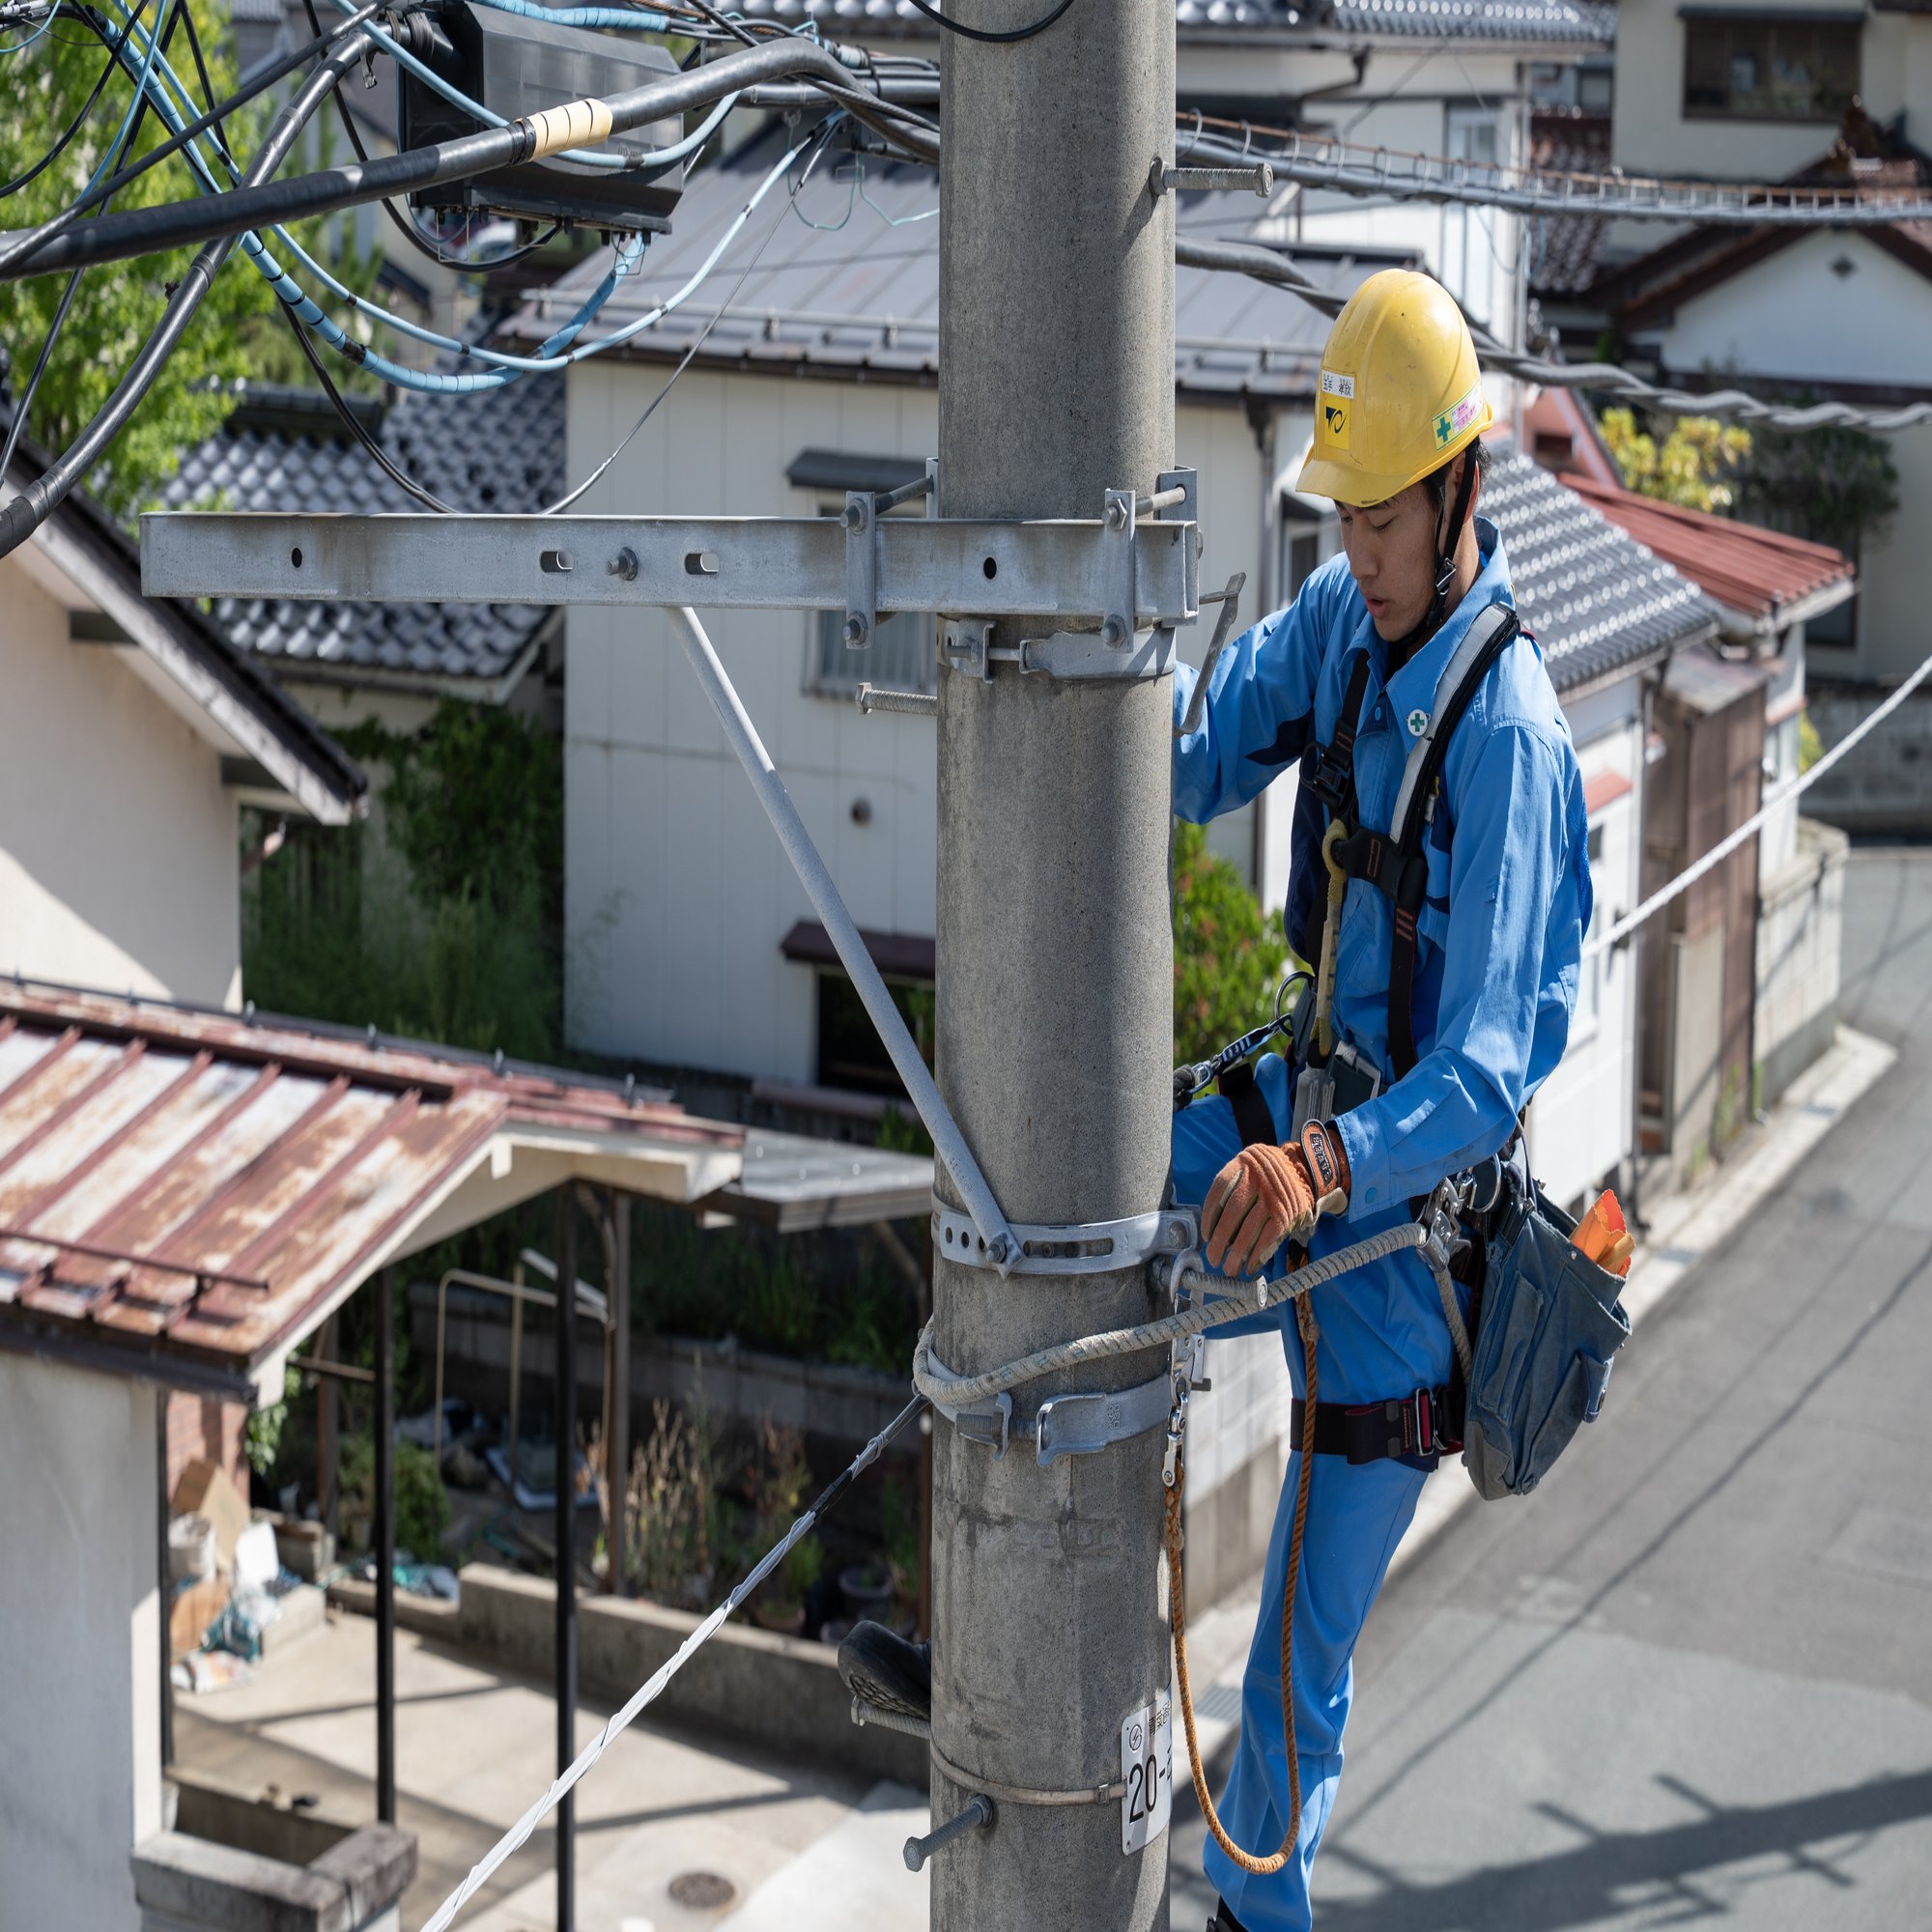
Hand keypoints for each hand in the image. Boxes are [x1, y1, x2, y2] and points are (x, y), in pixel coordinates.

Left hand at [1201, 1123, 1351, 1278]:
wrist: (1304, 1171)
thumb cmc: (1267, 1178)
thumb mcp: (1250, 1169)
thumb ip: (1233, 1189)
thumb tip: (1215, 1230)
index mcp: (1242, 1164)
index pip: (1218, 1192)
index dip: (1209, 1217)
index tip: (1206, 1237)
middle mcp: (1257, 1178)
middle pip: (1231, 1213)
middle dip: (1220, 1241)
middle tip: (1213, 1259)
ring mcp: (1272, 1196)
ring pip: (1249, 1229)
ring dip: (1236, 1254)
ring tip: (1229, 1269)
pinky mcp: (1286, 1213)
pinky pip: (1267, 1237)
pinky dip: (1256, 1254)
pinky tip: (1249, 1266)